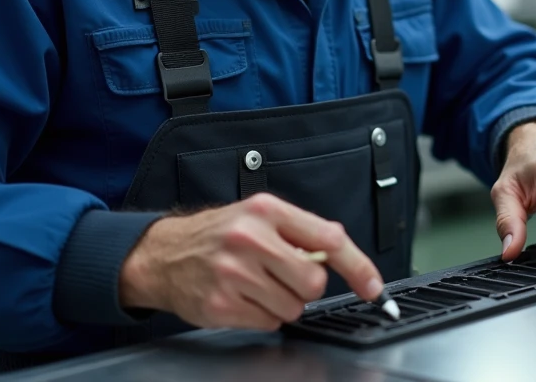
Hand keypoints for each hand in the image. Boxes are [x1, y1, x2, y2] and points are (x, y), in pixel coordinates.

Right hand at [118, 193, 384, 330]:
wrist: (162, 254)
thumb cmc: (219, 234)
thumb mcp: (259, 215)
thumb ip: (299, 231)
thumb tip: (338, 255)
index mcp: (267, 211)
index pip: (329, 238)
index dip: (358, 266)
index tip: (373, 287)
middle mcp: (251, 239)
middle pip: (313, 281)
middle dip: (306, 286)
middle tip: (283, 276)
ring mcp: (234, 274)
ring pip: (293, 307)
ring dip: (283, 302)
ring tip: (256, 284)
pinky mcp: (221, 305)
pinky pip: (268, 323)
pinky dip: (262, 316)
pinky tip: (241, 298)